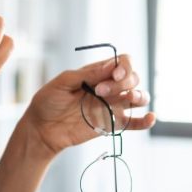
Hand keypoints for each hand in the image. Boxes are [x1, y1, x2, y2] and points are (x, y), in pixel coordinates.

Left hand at [22, 55, 154, 157]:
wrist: (42, 129)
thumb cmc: (48, 102)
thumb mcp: (62, 83)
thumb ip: (86, 74)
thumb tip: (110, 66)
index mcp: (98, 73)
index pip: (123, 63)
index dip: (124, 66)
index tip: (114, 74)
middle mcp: (109, 87)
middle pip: (133, 78)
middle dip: (123, 82)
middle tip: (100, 91)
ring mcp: (112, 106)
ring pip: (139, 97)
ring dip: (139, 95)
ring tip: (129, 98)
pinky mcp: (113, 124)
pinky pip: (135, 122)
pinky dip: (146, 120)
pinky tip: (150, 118)